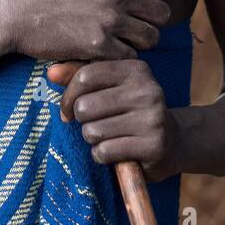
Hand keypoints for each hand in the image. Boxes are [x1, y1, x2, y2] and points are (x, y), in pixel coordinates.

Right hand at [0, 0, 170, 62]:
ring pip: (151, 39)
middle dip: (149, 26)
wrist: (12, 9)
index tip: (131, 16)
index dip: (144, 6)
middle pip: (161, 15)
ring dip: (137, 45)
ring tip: (117, 47)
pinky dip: (119, 60)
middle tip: (130, 35)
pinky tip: (102, 57)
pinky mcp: (98, 45)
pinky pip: (129, 57)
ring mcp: (110, 19)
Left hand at [47, 59, 179, 181]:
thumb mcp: (110, 88)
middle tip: (97, 125)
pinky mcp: (153, 145)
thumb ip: (80, 77)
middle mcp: (147, 90)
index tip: (69, 110)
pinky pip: (104, 152)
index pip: (85, 76)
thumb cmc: (131, 111)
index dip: (68, 97)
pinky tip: (117, 152)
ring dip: (93, 140)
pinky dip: (102, 156)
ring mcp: (153, 118)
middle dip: (83, 121)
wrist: (173, 142)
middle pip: (85, 106)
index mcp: (135, 68)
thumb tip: (50, 73)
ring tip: (110, 137)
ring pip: (92, 131)